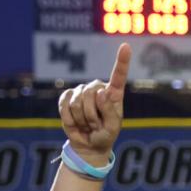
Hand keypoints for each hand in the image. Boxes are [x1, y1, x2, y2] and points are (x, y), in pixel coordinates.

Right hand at [57, 44, 129, 164]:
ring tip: (87, 124)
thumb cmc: (105, 135)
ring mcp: (82, 91)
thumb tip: (101, 91)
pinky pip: (64, 105)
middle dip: (91, 115)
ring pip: (76, 102)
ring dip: (82, 119)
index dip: (122, 61)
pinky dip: (69, 118)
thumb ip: (110, 111)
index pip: (118, 75)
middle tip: (96, 125)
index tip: (125, 46)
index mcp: (114, 94)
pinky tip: (76, 122)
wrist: (89, 144)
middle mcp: (98, 88)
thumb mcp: (112, 127)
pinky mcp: (67, 97)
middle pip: (90, 94)